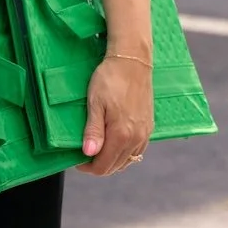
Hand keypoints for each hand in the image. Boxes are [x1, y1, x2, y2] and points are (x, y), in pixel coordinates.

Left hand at [77, 53, 153, 175]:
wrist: (132, 60)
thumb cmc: (110, 78)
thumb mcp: (95, 103)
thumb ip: (93, 131)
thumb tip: (89, 153)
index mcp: (122, 134)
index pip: (103, 166)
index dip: (87, 167)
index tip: (77, 159)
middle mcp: (136, 138)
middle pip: (115, 166)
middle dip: (99, 165)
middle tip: (86, 153)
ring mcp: (144, 133)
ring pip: (128, 161)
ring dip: (112, 160)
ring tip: (99, 148)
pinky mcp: (149, 125)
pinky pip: (137, 150)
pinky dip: (125, 153)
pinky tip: (116, 143)